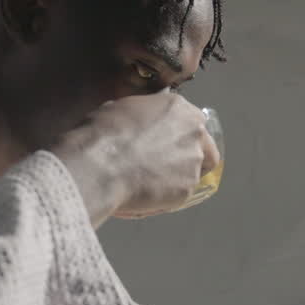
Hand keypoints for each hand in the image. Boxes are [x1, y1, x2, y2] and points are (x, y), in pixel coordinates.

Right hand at [52, 92, 218, 225]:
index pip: (194, 121)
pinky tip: (142, 195)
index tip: (170, 143)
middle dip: (190, 158)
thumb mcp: (122, 109)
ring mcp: (193, 162)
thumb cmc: (103, 134)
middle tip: (167, 167)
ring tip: (147, 183)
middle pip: (205, 148)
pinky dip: (165, 196)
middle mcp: (194, 133)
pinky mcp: (187, 189)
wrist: (100, 166)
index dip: (181, 134)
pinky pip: (179, 194)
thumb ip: (143, 116)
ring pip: (193, 173)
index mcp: (179, 108)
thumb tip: (138, 123)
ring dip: (176, 178)